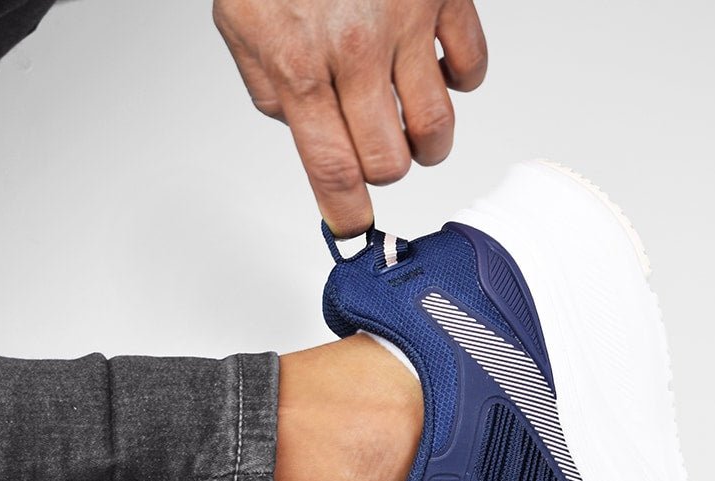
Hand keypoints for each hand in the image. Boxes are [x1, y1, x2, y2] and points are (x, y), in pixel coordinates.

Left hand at [213, 0, 487, 236]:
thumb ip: (270, 88)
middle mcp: (356, 52)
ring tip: (408, 125)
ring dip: (424, 142)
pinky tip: (436, 69)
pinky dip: (460, 80)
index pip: (333, 171)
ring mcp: (406, 25)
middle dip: (380, 166)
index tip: (352, 225)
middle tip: (372, 150)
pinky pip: (472, 66)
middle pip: (389, 160)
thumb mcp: (241, 22)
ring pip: (436, 127)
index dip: (346, 212)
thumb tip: (305, 132)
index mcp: (300, 64)